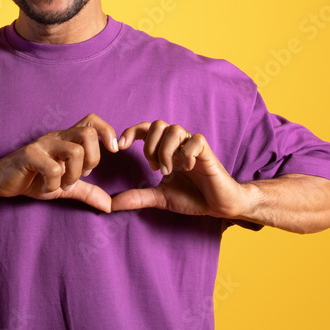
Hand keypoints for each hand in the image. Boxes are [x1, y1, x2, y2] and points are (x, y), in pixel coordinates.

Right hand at [0, 113, 119, 212]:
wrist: (0, 182)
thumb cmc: (33, 180)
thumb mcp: (65, 187)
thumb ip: (87, 192)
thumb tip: (110, 206)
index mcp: (67, 139)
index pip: (92, 121)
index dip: (108, 131)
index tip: (113, 151)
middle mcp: (57, 137)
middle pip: (88, 134)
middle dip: (92, 160)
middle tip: (79, 176)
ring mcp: (43, 144)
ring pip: (74, 151)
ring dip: (73, 175)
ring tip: (62, 185)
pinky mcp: (30, 155)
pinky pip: (53, 168)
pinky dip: (53, 184)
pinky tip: (45, 188)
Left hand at [110, 120, 250, 217]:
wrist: (218, 205)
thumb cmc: (192, 197)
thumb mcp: (160, 198)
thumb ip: (137, 198)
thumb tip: (111, 204)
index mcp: (164, 150)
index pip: (145, 130)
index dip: (131, 132)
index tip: (120, 146)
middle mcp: (177, 144)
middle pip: (158, 124)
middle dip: (150, 146)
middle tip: (154, 168)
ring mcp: (192, 146)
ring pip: (175, 129)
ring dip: (166, 150)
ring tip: (169, 170)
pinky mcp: (208, 152)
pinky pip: (195, 140)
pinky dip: (187, 153)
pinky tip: (188, 168)